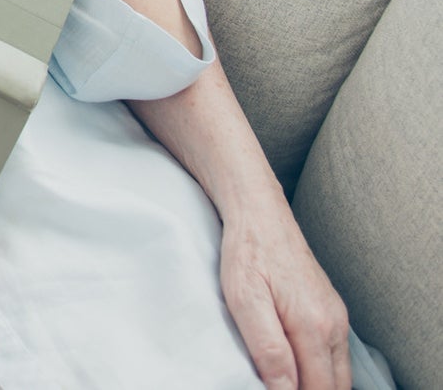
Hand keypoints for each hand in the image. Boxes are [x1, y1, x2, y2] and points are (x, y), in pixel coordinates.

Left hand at [220, 207, 349, 389]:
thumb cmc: (247, 251)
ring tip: (283, 379)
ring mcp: (336, 317)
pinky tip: (296, 366)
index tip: (270, 389)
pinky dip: (320, 369)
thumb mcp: (245, 299)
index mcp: (314, 326)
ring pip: (338, 374)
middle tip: (275, 385)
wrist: (259, 211)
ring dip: (317, 385)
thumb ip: (268, 348)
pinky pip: (334, 355)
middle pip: (334, 387)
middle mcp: (334, 324)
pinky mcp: (331, 309)